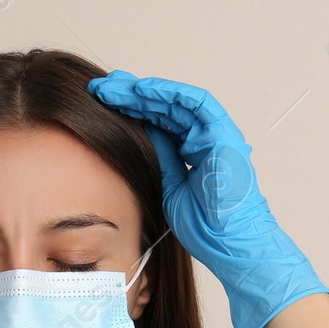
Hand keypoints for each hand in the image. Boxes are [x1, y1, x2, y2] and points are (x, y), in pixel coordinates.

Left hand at [87, 69, 328, 327]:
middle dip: (131, 96)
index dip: (132, 110)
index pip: (159, 122)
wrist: (228, 242)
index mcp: (193, 151)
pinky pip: (195, 104)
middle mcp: (205, 138)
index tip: (102, 103)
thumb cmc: (205, 224)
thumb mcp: (170, 185)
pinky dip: (169, 93)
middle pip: (164, 108)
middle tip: (100, 87)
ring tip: (114, 85)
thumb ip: (161, 157)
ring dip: (144, 91)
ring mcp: (215, 134)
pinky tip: (142, 89)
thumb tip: (139, 132)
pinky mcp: (223, 134)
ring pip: (176, 102)